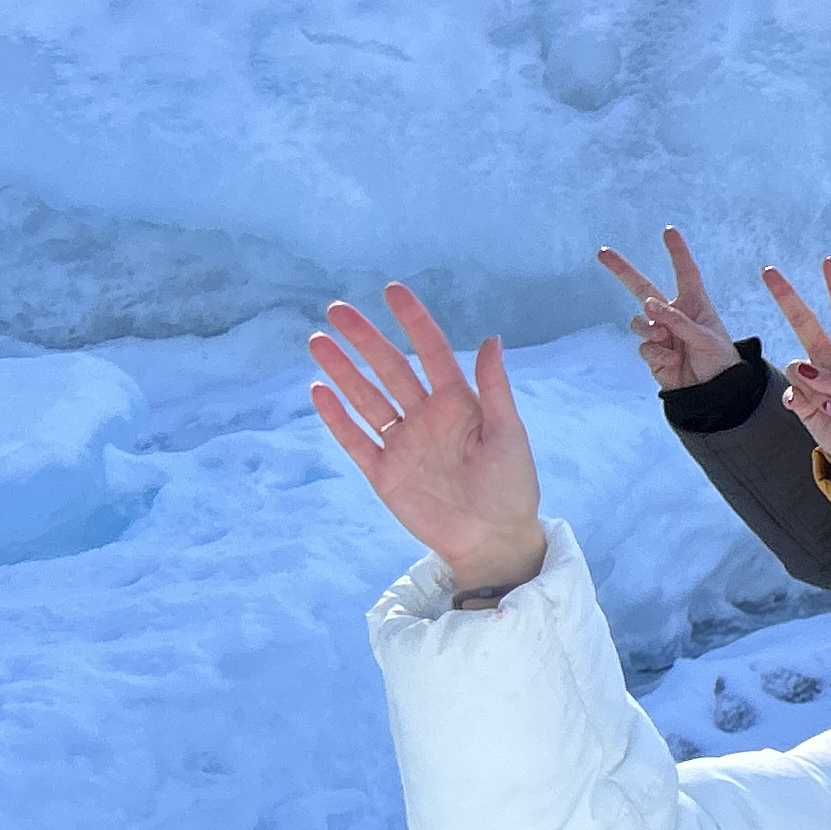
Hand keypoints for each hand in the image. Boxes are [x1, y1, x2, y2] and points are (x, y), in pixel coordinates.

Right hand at [309, 284, 547, 593]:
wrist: (494, 539)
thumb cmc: (512, 486)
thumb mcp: (509, 434)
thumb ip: (495, 389)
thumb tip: (492, 338)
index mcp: (460, 403)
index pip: (431, 351)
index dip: (413, 321)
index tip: (393, 290)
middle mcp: (427, 417)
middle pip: (389, 368)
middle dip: (364, 339)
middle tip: (337, 309)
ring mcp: (403, 443)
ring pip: (366, 398)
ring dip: (342, 371)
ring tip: (318, 341)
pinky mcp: (385, 473)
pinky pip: (355, 440)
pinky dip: (336, 418)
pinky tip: (318, 390)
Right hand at [595, 226, 735, 390]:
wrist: (714, 394)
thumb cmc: (720, 361)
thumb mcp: (707, 338)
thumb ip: (679, 321)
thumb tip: (649, 305)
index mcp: (694, 304)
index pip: (685, 273)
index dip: (677, 252)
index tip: (669, 231)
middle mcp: (673, 314)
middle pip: (642, 288)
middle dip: (622, 270)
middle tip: (602, 252)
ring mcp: (660, 333)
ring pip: (638, 321)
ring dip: (647, 328)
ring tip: (663, 338)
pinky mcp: (652, 354)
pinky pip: (643, 347)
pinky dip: (654, 353)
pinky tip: (671, 362)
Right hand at [762, 257, 830, 473]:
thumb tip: (803, 370)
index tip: (828, 261)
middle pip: (805, 322)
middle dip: (787, 297)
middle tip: (768, 270)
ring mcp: (816, 379)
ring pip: (795, 368)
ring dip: (811, 388)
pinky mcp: (804, 402)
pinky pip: (791, 394)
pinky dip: (800, 401)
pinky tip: (813, 411)